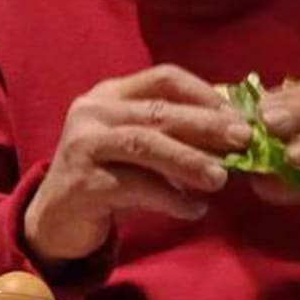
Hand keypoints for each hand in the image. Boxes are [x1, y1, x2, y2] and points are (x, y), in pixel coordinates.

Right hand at [23, 64, 249, 263]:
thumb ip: (175, 135)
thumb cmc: (109, 179)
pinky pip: (134, 186)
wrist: (56, 221)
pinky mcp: (82, 183)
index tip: (238, 115)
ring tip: (221, 178)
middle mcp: (93, 112)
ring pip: (144, 144)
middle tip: (243, 140)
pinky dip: (169, 198)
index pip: (164, 78)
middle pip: (157, 111)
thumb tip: (235, 135)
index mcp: (110, 94)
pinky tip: (194, 210)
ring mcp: (83, 145)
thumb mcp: (139, 149)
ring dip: (188, 160)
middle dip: (205, 125)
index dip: (204, 94)